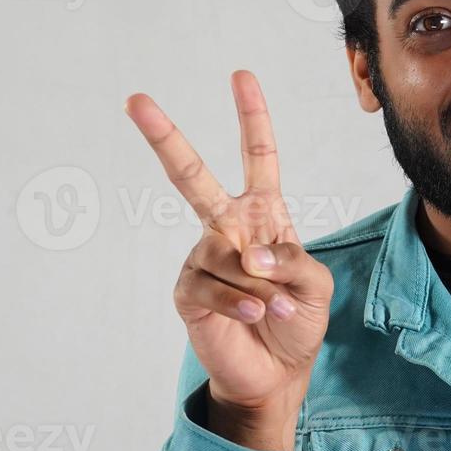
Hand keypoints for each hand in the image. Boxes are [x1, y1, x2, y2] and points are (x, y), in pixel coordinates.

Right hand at [125, 70, 333, 450]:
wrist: (277, 373)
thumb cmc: (297, 321)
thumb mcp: (315, 286)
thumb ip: (291, 261)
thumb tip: (251, 255)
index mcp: (262, 215)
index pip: (257, 157)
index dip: (251, 117)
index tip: (241, 77)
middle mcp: (226, 228)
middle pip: (191, 176)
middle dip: (165, 137)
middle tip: (135, 100)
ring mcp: (203, 258)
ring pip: (229, 257)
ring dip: (262, 289)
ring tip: (274, 311)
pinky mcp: (188, 291)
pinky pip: (213, 287)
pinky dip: (242, 305)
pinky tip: (253, 319)